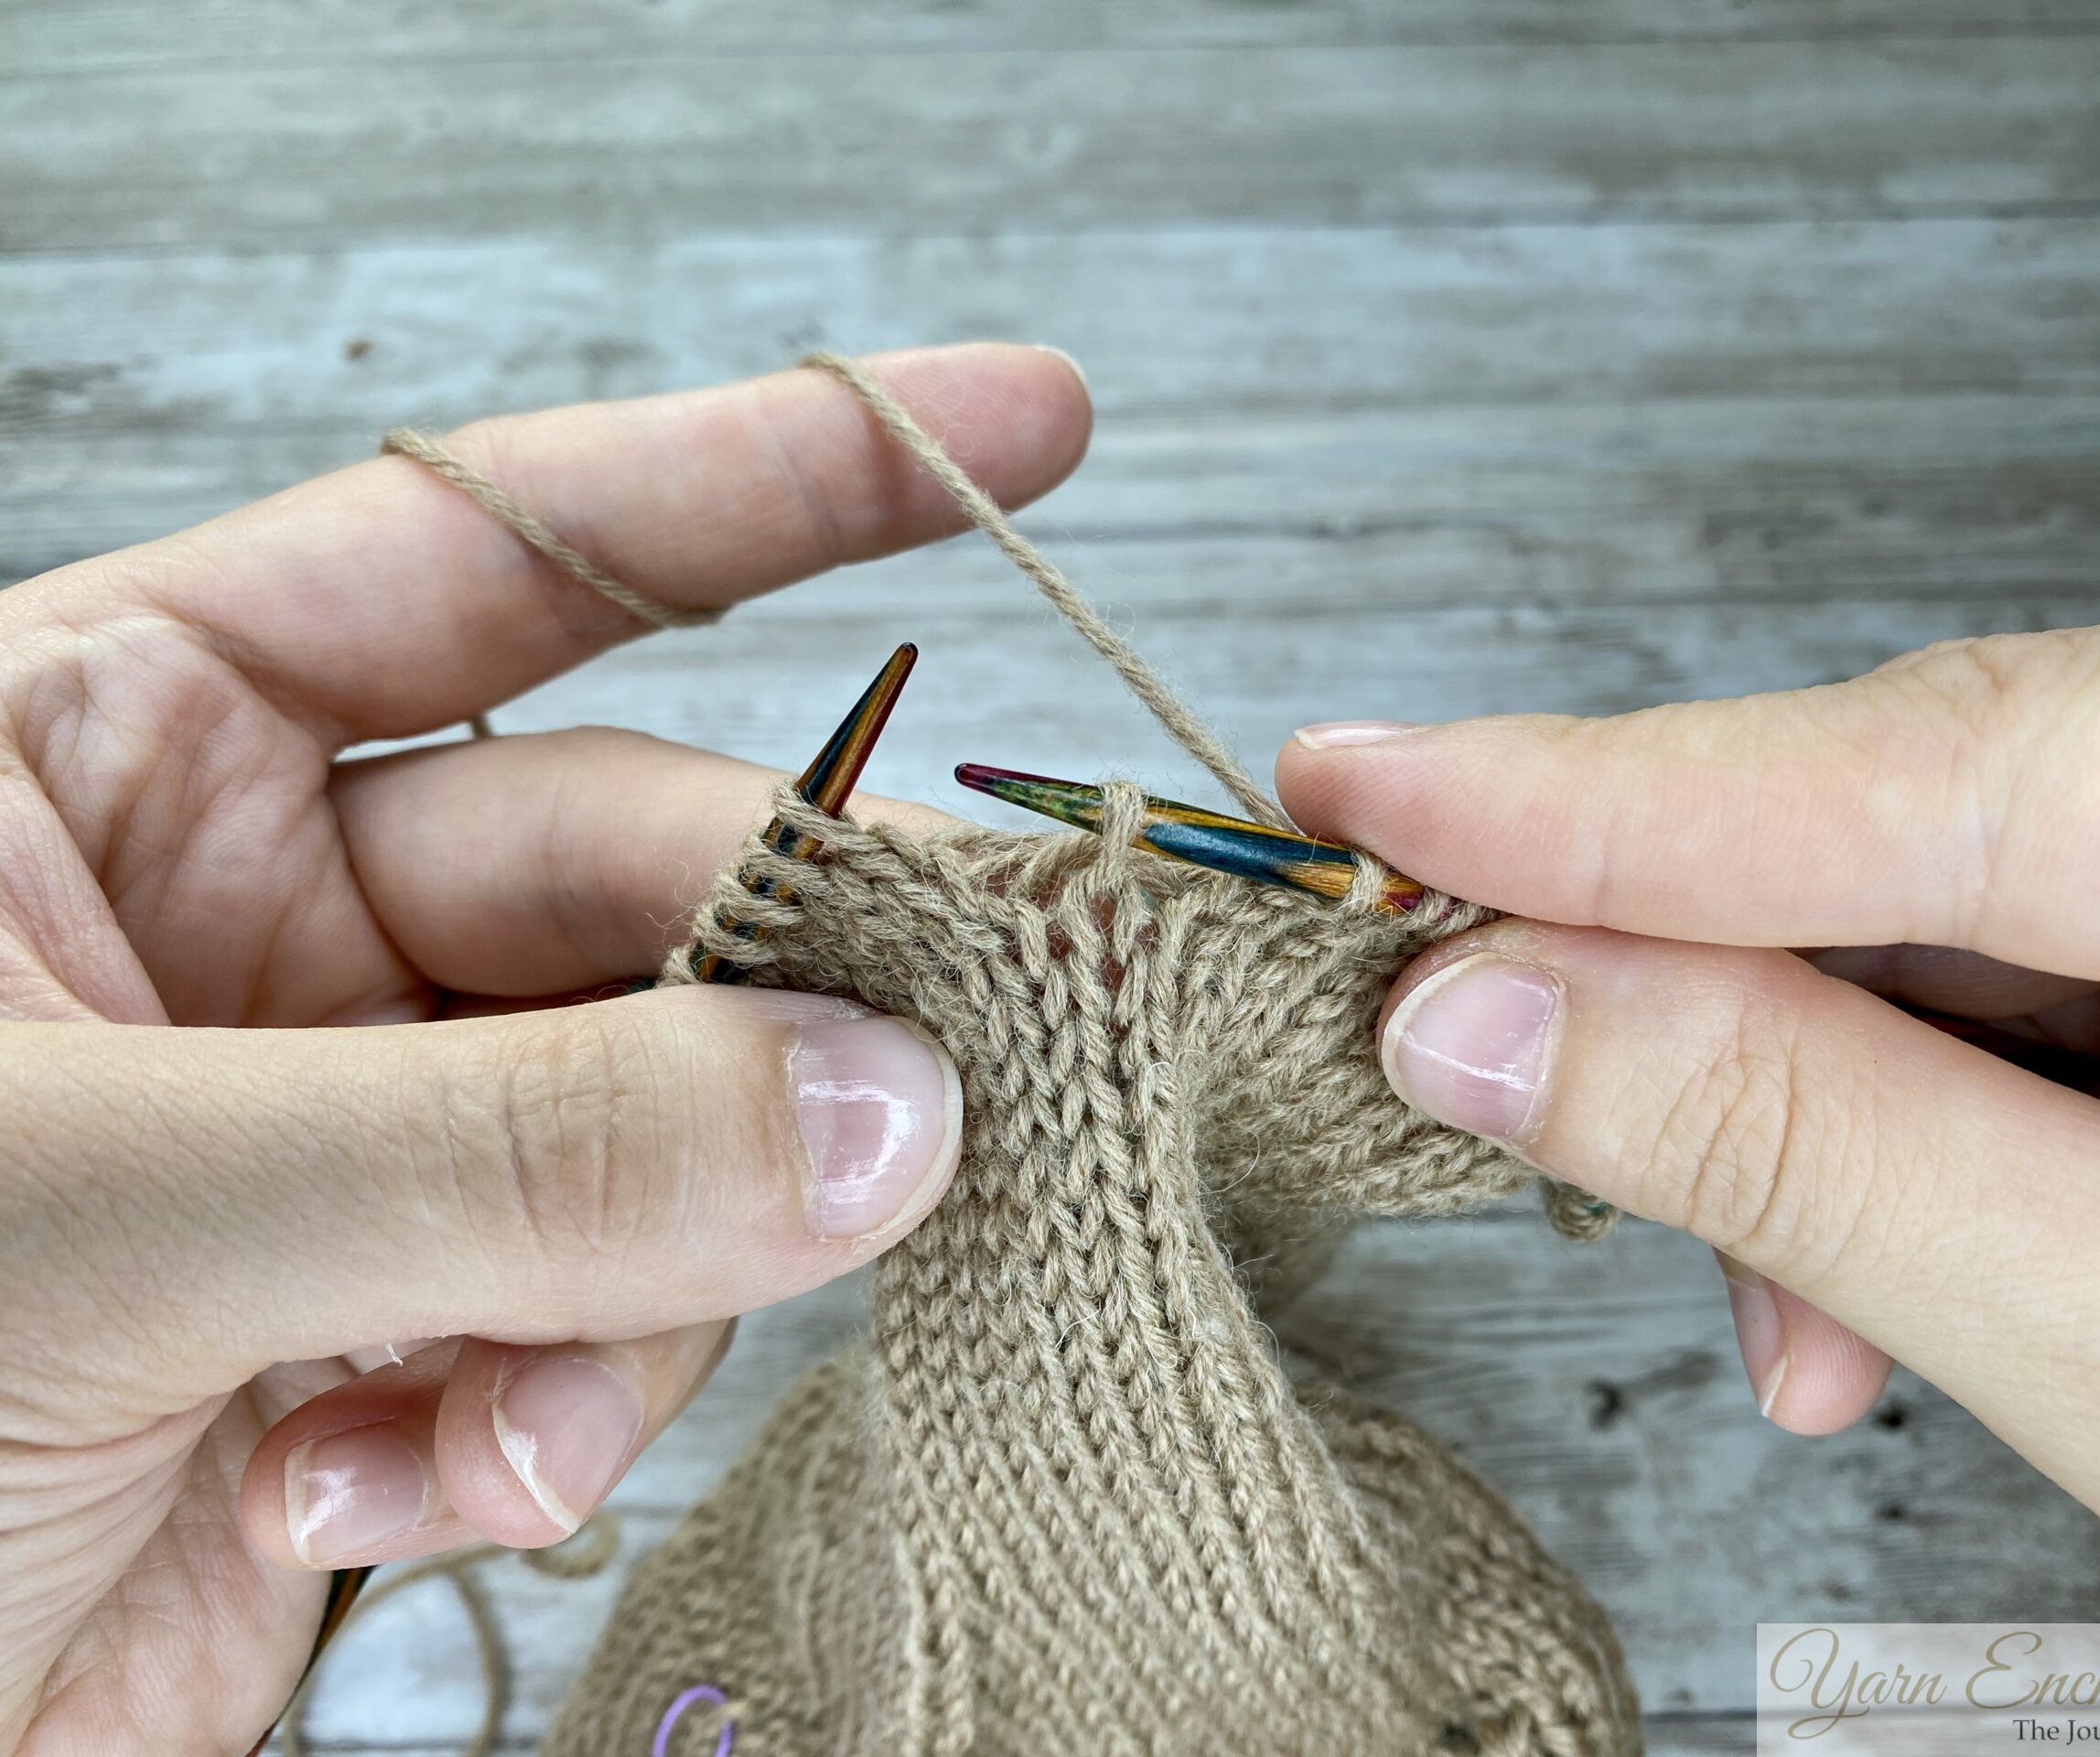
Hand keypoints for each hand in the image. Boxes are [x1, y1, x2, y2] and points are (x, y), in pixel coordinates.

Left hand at [0, 345, 1089, 1754]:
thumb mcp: (89, 1214)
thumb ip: (498, 1145)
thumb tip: (877, 1101)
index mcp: (111, 752)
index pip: (491, 552)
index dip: (772, 478)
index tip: (1022, 425)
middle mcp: (251, 913)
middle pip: (637, 867)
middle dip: (775, 984)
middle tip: (964, 1053)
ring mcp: (347, 1122)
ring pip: (663, 1111)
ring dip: (640, 1270)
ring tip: (511, 1404)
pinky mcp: (406, 1323)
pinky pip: (607, 1311)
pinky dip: (563, 1411)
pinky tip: (425, 1486)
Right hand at [1278, 616, 2099, 1628]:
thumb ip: (1825, 1163)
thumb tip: (1489, 1018)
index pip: (1994, 760)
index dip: (1633, 787)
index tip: (1373, 781)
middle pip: (1976, 821)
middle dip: (1709, 975)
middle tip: (1453, 1024)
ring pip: (1986, 925)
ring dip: (1815, 1108)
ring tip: (1775, 1317)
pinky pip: (2053, 1015)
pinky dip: (1920, 1148)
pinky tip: (1867, 1302)